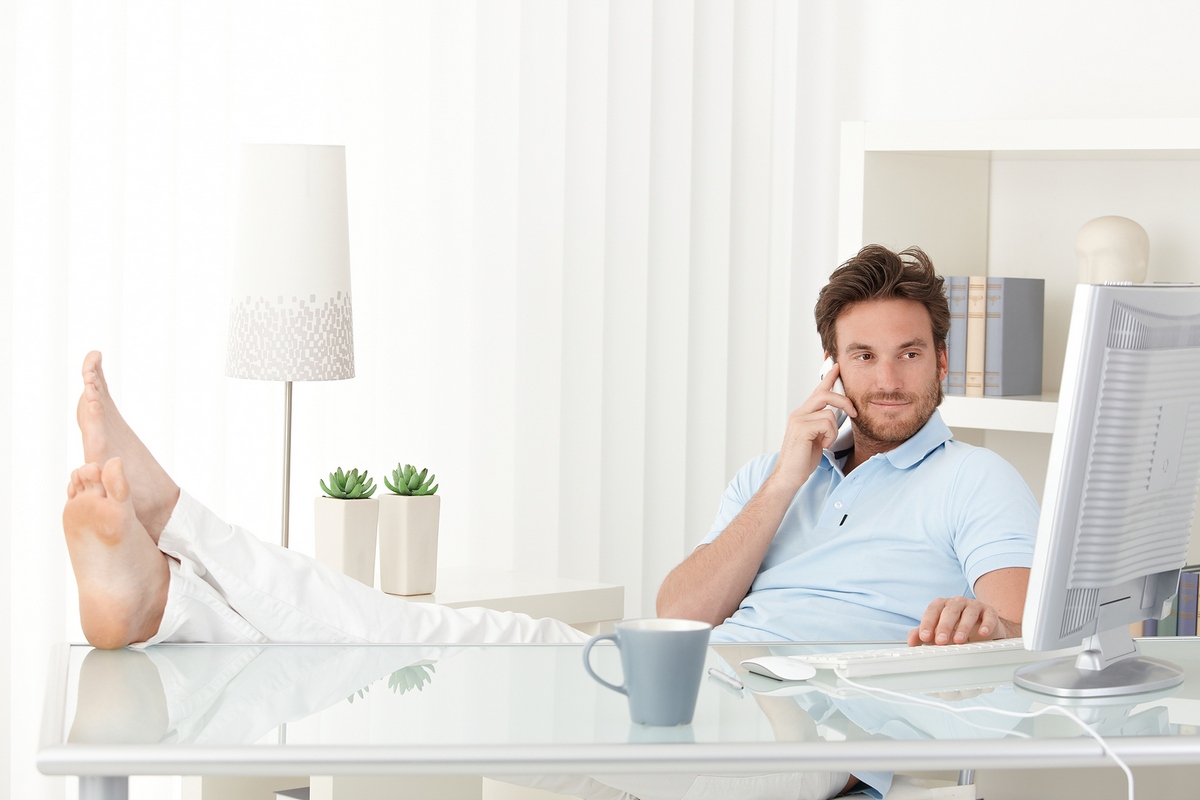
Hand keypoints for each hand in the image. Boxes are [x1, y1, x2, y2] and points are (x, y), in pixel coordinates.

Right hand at [769, 362, 856, 490]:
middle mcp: (799, 413)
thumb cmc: (802, 459)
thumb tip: (838, 415)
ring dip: (834, 430)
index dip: (828, 376)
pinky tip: (822, 446)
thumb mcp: (817, 437)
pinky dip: (830, 436)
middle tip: (855, 413)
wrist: (789, 475)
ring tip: (826, 443)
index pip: (818, 390)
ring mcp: (799, 419)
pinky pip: (827, 423)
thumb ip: (824, 424)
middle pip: (825, 393)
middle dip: (844, 401)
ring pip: (829, 412)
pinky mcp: (802, 428)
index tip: (836, 364)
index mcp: (803, 413)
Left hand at [907, 596, 1012, 646]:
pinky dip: (986, 624)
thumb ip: (923, 634)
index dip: (927, 623)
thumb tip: (911, 641)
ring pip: (968, 613)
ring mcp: (974, 606)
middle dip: (944, 626)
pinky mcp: (989, 612)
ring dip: (963, 627)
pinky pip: (988, 616)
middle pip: (950, 611)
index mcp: (942, 605)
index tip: (924, 637)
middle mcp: (957, 603)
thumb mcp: (938, 631)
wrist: (983, 628)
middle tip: (940, 641)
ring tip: (959, 640)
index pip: (932, 611)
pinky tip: (983, 633)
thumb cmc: (956, 628)